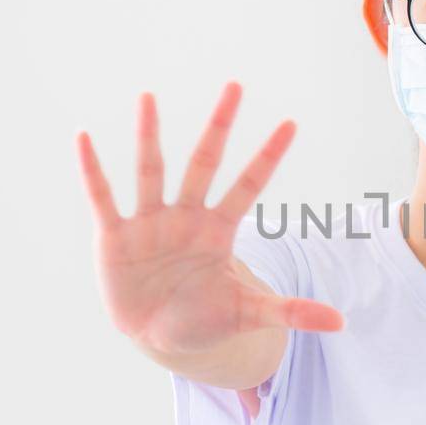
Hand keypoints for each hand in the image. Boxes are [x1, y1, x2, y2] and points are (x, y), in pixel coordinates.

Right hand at [75, 83, 342, 361]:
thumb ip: (290, 312)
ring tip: (148, 97)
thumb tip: (341, 321)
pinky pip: (103, 198)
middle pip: (205, 163)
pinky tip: (84, 138)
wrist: (159, 337)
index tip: (292, 124)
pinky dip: (92, 171)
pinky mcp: (115, 238)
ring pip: (151, 171)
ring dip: (149, 136)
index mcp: (219, 229)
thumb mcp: (248, 314)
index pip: (249, 185)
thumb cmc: (206, 319)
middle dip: (220, 127)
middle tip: (236, 87)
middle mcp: (186, 216)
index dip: (268, 157)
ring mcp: (150, 223)